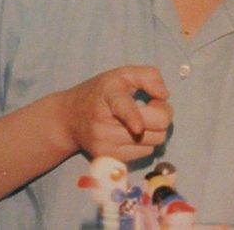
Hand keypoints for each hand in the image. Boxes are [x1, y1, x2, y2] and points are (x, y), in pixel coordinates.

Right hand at [57, 65, 171, 160]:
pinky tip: (134, 132)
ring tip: (143, 119)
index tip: (138, 128)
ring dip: (156, 130)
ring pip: (152, 142)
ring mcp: (104, 145)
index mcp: (108, 94)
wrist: (70, 119)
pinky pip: (146, 153)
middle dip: (162, 115)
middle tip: (153, 106)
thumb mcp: (123, 74)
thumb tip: (164, 96)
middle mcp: (103, 123)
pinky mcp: (110, 159)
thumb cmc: (102, 93)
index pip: (122, 108)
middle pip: (151, 128)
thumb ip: (149, 76)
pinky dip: (146, 142)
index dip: (132, 118)